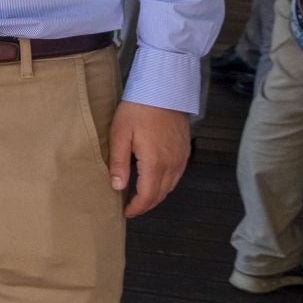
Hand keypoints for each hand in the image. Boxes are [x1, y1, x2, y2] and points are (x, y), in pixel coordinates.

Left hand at [108, 101, 189, 217]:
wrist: (163, 90)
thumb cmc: (139, 109)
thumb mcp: (120, 134)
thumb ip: (118, 163)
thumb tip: (117, 186)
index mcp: (155, 163)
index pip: (147, 196)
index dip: (136, 208)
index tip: (125, 212)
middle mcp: (172, 164)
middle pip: (160, 195)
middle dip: (145, 205)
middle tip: (131, 208)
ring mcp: (181, 158)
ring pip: (170, 187)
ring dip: (156, 195)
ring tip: (140, 197)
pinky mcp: (185, 150)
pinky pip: (177, 175)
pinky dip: (166, 184)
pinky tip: (155, 180)